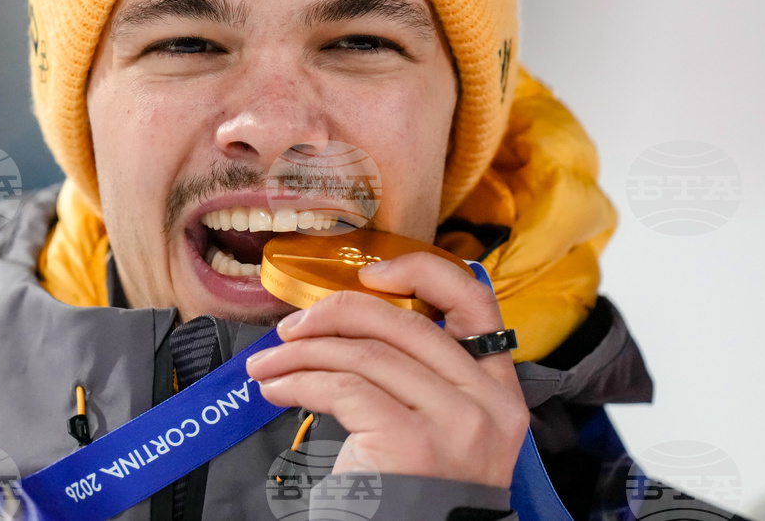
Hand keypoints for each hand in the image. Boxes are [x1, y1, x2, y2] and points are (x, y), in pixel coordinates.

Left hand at [245, 251, 528, 488]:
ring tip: (268, 365)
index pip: (474, 301)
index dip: (420, 272)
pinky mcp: (410, 442)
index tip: (370, 273)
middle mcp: (487, 402)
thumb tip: (348, 322)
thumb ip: (420, 375)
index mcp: (497, 388)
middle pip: (403, 323)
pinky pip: (342, 389)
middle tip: (291, 328)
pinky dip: (298, 382)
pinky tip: (275, 389)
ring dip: (302, 353)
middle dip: (334, 314)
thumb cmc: (415, 492)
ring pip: (365, 354)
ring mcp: (453, 422)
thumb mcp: (440, 426)